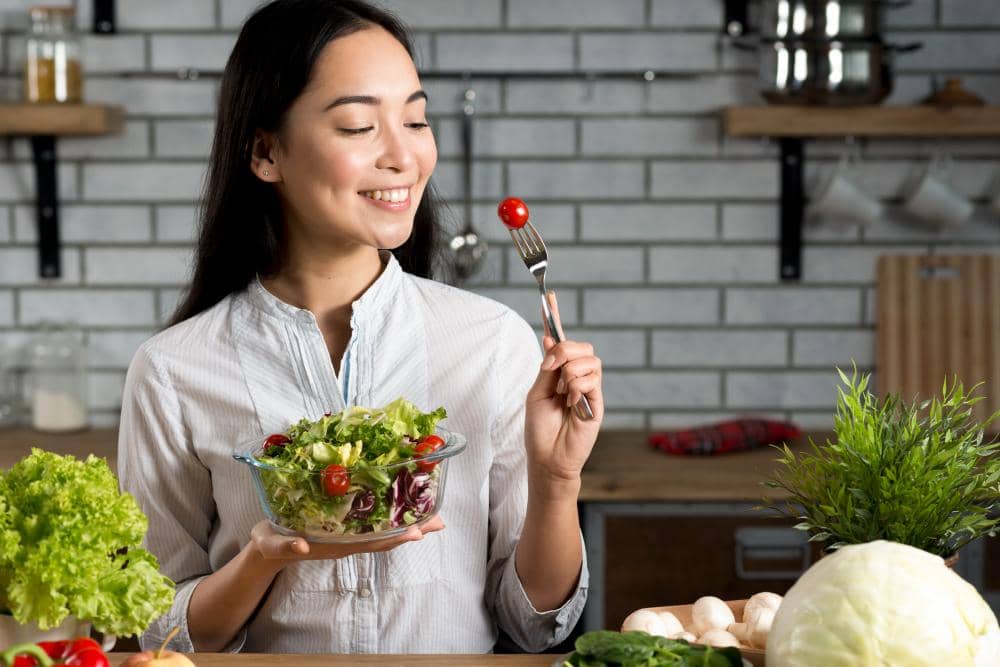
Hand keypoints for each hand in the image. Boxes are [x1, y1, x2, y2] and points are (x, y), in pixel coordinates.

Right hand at [249, 516, 444, 562]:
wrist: (267, 546)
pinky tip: (407, 506)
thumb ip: (285, 546)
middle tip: (440, 521)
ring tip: (435, 515)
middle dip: (413, 529)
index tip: (417, 532)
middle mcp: (347, 540)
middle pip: (386, 537)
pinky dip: (393, 515)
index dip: (394, 538)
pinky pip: (374, 521)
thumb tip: (300, 546)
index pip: (370, 542)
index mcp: (334, 544)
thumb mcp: (271, 544)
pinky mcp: (345, 525)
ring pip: (384, 530)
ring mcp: (348, 534)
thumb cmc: (270, 543)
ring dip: (410, 523)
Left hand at [524, 291, 603, 491]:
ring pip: (589, 359)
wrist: (548, 457)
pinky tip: (571, 402)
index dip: (555, 317)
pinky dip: (577, 387)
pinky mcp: (598, 401)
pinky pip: (591, 379)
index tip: (549, 296)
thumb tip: (550, 339)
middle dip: (564, 349)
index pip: (559, 340)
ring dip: (570, 371)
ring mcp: (588, 388)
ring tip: (563, 393)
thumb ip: (546, 368)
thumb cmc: (540, 430)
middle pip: (580, 345)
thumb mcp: (536, 393)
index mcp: (557, 372)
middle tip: (550, 367)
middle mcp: (575, 376)